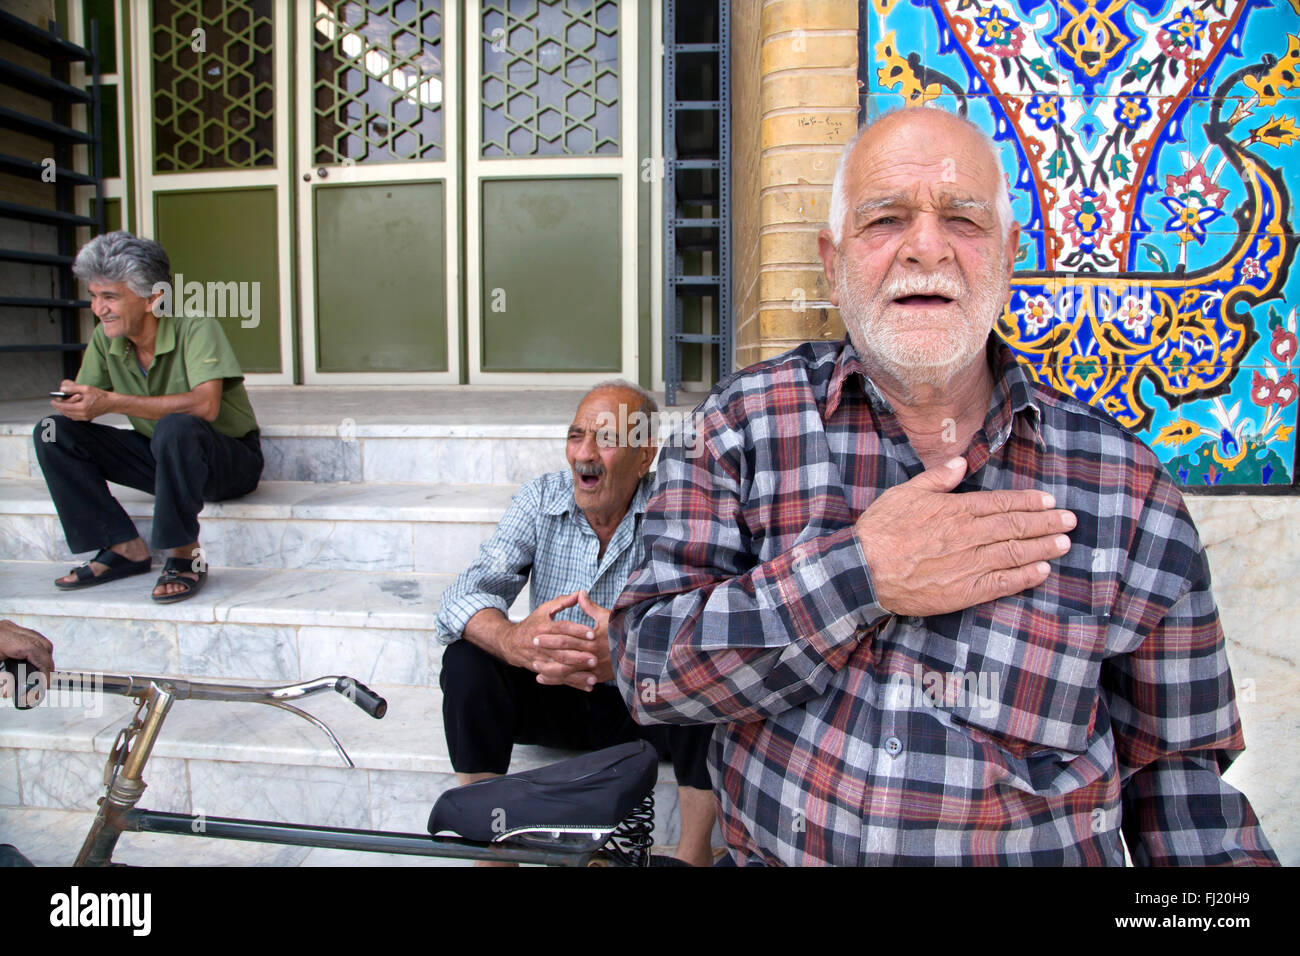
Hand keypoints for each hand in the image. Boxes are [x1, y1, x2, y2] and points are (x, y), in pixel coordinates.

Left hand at [0, 620, 53, 696]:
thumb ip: (4, 683)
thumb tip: (22, 693)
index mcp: (3, 638)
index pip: (35, 649)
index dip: (44, 667)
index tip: (45, 682)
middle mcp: (8, 630)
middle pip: (42, 644)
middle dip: (47, 665)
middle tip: (44, 682)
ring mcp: (9, 629)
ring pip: (39, 641)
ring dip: (42, 658)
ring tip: (38, 675)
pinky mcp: (8, 631)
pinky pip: (31, 640)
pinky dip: (34, 653)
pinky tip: (29, 665)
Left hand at [51, 381, 112, 420]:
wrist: (111, 403)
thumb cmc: (100, 395)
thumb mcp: (86, 388)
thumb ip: (73, 388)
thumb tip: (62, 389)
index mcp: (81, 407)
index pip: (64, 407)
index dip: (57, 404)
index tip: (52, 401)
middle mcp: (82, 414)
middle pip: (65, 412)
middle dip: (59, 407)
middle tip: (56, 402)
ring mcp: (85, 417)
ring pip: (69, 416)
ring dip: (64, 411)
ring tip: (61, 405)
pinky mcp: (87, 418)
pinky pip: (74, 417)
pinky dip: (69, 414)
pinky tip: (69, 409)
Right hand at [497, 594, 600, 690]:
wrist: (511, 643)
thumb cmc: (532, 624)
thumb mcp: (544, 609)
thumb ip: (562, 602)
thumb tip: (580, 593)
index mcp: (543, 627)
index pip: (561, 629)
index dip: (576, 630)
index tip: (592, 633)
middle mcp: (542, 645)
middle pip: (561, 651)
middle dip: (578, 654)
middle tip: (595, 656)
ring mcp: (542, 660)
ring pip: (560, 668)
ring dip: (577, 672)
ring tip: (593, 673)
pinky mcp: (544, 671)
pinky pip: (560, 679)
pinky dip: (574, 683)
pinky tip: (588, 685)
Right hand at [855, 457, 1076, 616]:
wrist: (864, 570)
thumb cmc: (881, 530)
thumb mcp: (905, 493)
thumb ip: (937, 478)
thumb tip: (961, 462)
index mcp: (955, 510)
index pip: (1001, 503)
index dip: (1029, 502)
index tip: (1049, 500)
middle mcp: (968, 535)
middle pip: (1015, 526)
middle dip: (1046, 522)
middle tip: (1070, 520)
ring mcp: (968, 564)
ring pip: (1015, 552)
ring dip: (1043, 547)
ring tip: (1064, 543)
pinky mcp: (964, 590)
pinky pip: (1002, 582)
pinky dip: (1024, 577)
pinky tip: (1042, 572)